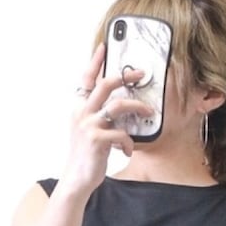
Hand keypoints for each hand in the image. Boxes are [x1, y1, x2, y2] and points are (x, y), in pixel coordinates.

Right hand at [60, 45, 149, 194]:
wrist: (77, 179)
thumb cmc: (87, 156)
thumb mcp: (91, 131)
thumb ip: (101, 117)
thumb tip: (121, 109)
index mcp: (80, 108)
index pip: (87, 79)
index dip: (95, 61)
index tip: (104, 46)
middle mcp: (82, 112)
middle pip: (105, 84)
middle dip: (126, 76)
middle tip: (141, 75)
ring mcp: (89, 125)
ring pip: (118, 105)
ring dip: (137, 107)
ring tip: (149, 112)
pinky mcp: (97, 140)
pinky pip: (121, 133)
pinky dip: (129, 142)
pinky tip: (128, 150)